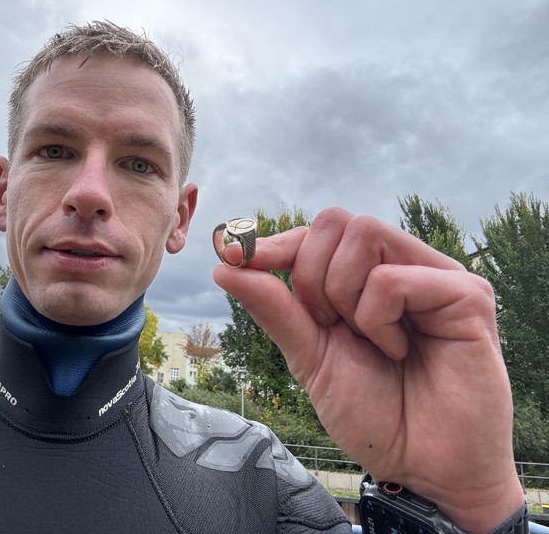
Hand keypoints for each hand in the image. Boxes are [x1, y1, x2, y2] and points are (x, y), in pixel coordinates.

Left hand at [213, 208, 524, 532]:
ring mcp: (435, 276)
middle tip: (330, 325)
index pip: (316, 232)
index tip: (234, 259)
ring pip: (363, 233)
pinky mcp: (467, 295)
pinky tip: (399, 352)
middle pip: (335, 221)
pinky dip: (377, 319)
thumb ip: (275, 308)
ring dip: (344, 294)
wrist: (422, 468)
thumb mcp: (309, 356)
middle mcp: (402, 266)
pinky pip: (392, 278)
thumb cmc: (373, 412)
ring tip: (371, 342)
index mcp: (366, 278)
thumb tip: (223, 268)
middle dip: (311, 275)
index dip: (275, 242)